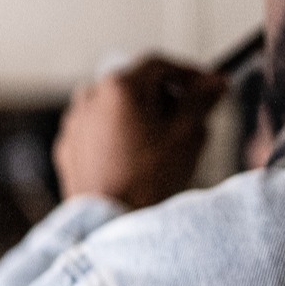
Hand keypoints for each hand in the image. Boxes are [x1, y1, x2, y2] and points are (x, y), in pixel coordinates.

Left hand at [54, 56, 225, 208]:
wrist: (108, 220)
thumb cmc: (147, 178)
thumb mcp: (188, 134)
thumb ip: (202, 100)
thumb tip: (216, 83)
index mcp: (118, 87)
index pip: (160, 65)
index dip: (190, 74)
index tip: (210, 87)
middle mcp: (89, 98)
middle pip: (137, 85)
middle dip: (167, 98)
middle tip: (193, 119)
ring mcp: (74, 122)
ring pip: (118, 109)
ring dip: (144, 118)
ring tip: (166, 146)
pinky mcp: (68, 145)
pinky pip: (100, 130)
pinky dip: (121, 135)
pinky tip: (139, 160)